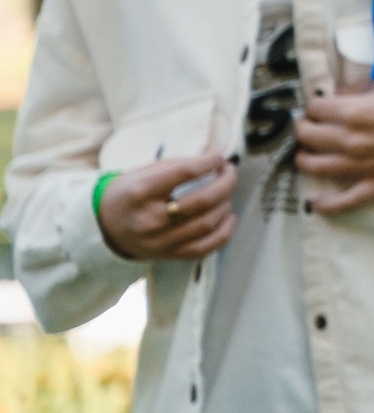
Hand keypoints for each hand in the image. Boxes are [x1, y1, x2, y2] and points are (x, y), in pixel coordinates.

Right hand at [98, 152, 237, 261]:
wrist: (105, 226)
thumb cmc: (130, 193)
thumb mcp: (144, 173)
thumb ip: (179, 165)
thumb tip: (217, 158)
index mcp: (140, 192)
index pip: (184, 173)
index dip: (209, 162)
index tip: (219, 157)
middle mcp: (149, 219)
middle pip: (201, 201)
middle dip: (225, 182)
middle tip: (230, 171)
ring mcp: (159, 241)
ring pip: (207, 224)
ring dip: (226, 204)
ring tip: (227, 191)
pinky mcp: (168, 255)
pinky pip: (205, 248)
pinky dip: (224, 232)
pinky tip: (229, 217)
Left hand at [296, 70, 373, 214]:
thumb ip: (357, 87)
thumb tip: (336, 95)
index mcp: (356, 112)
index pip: (315, 108)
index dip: (312, 104)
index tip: (317, 103)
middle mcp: (353, 141)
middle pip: (309, 137)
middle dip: (303, 127)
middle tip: (307, 124)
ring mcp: (363, 167)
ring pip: (317, 167)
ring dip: (304, 159)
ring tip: (306, 153)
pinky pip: (345, 201)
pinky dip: (326, 204)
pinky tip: (314, 202)